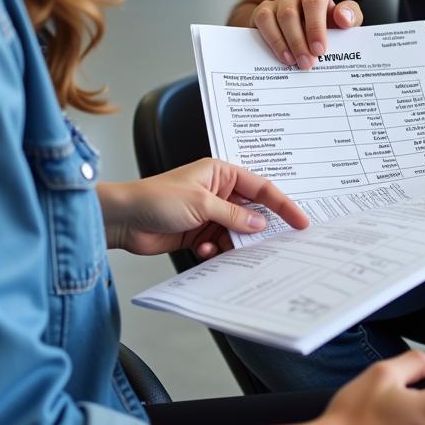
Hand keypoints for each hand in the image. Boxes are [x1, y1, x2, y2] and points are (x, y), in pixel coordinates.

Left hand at [98, 158, 309, 256]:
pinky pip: (219, 245)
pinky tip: (202, 251)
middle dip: (258, 228)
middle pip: (251, 211)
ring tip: (226, 249)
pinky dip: (215, 251)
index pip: (261, 187)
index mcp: (221, 173)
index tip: (300, 221)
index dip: (283, 204)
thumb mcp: (201, 204)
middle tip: (273, 245)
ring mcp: (208, 213)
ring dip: (233, 243)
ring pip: (236, 231)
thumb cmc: (155, 198)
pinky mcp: (198, 233)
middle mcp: (218, 192)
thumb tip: (259, 223)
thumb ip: (232, 215)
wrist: (123, 220)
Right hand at [252, 0, 361, 69]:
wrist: (303, 30)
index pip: (314, 2)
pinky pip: (262, 22)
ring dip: (283, 43)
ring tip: (294, 62)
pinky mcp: (261, 12)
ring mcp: (274, 1)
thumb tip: (343, 17)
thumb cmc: (326, 23)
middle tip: (307, 63)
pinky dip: (272, 41)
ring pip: (272, 17)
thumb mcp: (343, 20)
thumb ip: (350, 16)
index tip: (320, 50)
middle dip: (299, 41)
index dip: (315, 27)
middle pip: (290, 12)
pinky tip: (282, 56)